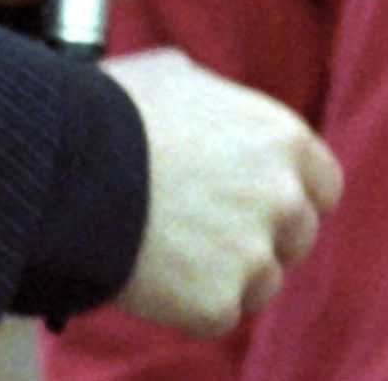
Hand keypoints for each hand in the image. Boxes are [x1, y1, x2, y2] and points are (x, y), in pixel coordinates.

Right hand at [105, 48, 341, 335]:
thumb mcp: (174, 75)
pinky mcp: (217, 304)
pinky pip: (217, 314)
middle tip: (209, 231)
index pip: (322, 185)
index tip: (261, 203)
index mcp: (284, 139)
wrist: (65, 168)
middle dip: (262, 236)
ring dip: (226, 274)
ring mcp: (253, 255)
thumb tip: (206, 101)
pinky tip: (153, 272)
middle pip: (297, 236)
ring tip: (170, 249)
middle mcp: (283, 198)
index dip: (292, 195)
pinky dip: (189, 304)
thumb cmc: (110, 110)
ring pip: (261, 282)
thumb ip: (214, 98)